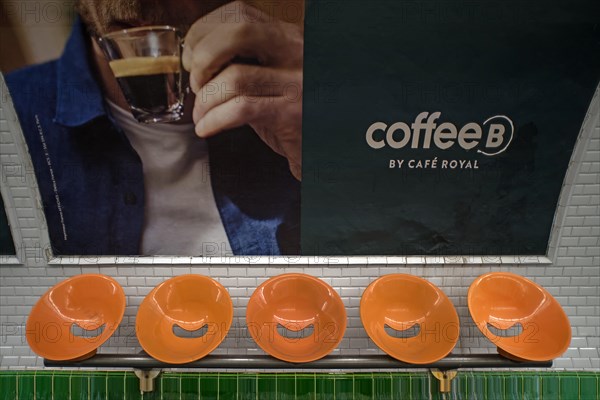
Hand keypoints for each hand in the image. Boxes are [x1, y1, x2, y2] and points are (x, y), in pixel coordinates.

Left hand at [182, 1, 302, 179]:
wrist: (321, 149)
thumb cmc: (294, 115)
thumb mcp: (273, 78)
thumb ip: (244, 63)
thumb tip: (197, 60)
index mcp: (288, 38)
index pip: (240, 13)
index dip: (205, 30)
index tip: (191, 55)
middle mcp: (296, 53)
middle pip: (237, 33)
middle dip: (203, 58)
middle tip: (196, 83)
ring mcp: (297, 83)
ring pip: (234, 78)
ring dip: (205, 100)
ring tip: (202, 115)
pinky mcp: (292, 114)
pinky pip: (241, 109)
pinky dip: (214, 119)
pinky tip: (208, 127)